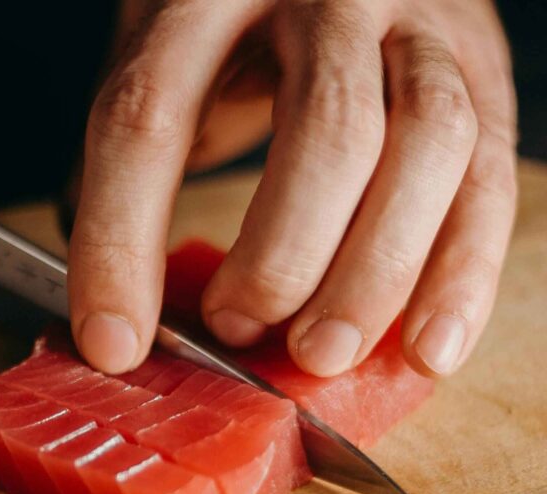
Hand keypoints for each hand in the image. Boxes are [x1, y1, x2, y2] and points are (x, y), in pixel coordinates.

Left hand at [68, 0, 516, 378]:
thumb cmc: (226, 26)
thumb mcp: (157, 62)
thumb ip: (126, 167)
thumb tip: (108, 312)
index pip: (151, 117)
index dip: (122, 243)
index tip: (113, 343)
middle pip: (327, 130)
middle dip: (282, 260)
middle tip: (239, 333)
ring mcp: (419, 26)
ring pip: (431, 146)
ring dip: (377, 274)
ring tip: (320, 355)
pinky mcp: (480, 69)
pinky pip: (490, 177)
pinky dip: (462, 273)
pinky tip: (425, 349)